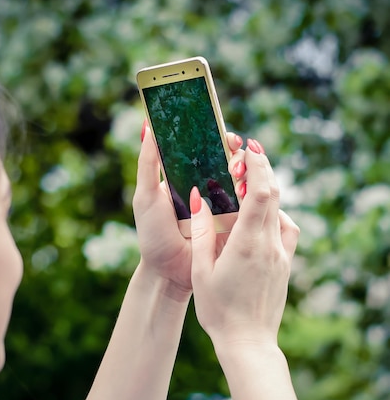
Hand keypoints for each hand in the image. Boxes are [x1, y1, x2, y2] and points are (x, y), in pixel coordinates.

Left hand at [132, 124, 243, 297]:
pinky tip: (249, 190)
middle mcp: (210, 188)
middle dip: (237, 153)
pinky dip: (254, 195)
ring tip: (238, 172)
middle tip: (232, 156)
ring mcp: (225, 206)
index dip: (218, 137)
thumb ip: (148, 163)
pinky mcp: (236, 224)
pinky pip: (251, 206)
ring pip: (244, 180)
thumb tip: (147, 126)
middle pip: (231, 161)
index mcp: (189, 177)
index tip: (223, 134)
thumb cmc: (153, 234)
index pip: (208, 149)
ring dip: (247, 171)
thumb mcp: (146, 196)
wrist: (167, 273)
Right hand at [190, 143, 298, 350]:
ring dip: (268, 189)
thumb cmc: (218, 310)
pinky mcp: (285, 264)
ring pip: (281, 210)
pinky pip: (286, 230)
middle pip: (274, 194)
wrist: (248, 343)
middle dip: (261, 167)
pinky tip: (262, 217)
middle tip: (246, 152)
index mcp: (247, 243)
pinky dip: (276, 214)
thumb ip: (200, 231)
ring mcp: (281, 255)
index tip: (247, 146)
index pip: (261, 192)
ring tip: (250, 179)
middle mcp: (270, 245)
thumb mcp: (201, 270)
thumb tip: (198, 196)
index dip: (257, 164)